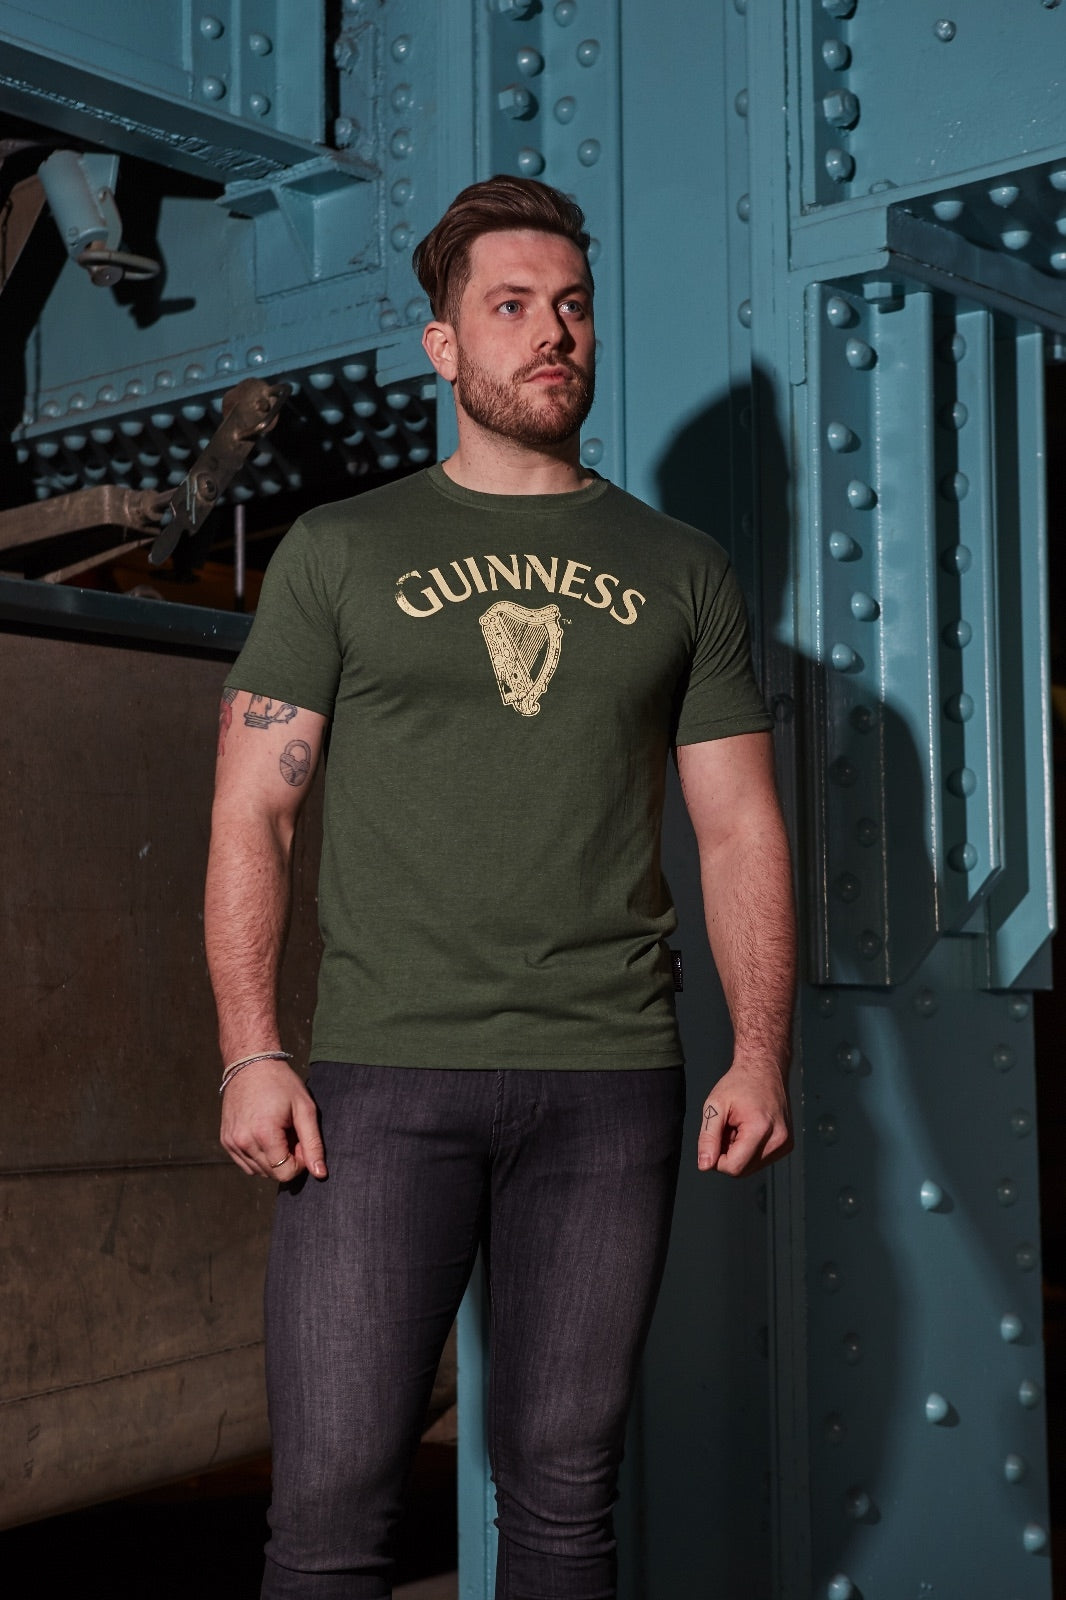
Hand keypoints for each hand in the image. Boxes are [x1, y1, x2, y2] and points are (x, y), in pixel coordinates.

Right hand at [220, 1059, 327, 1181]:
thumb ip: (313, 1144)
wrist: (250, 1064)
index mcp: (263, 1134)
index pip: (285, 1173)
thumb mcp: (305, 1109)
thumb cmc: (281, 1084)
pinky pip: (246, 1164)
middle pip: (272, 1174)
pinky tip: (264, 1135)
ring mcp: (231, 1143)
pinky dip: (258, 1156)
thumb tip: (320, 1174)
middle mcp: (243, 1142)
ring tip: (277, 1132)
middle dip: (287, 1159)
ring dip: (272, 1159)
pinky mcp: (226, 1141)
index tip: (301, 1139)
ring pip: (259, 1172)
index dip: (300, 1161)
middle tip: (290, 1132)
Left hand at [696, 1058, 791, 1176]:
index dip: (717, 1158)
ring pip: (750, 1168)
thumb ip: (707, 1137)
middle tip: (728, 1128)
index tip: (716, 1137)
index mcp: (761, 1129)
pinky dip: (750, 1150)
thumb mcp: (715, 1106)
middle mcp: (778, 1140)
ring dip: (739, 1152)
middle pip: (742, 1170)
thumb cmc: (740, 1083)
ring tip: (739, 1127)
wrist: (765, 1069)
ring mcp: (785, 1144)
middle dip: (728, 1154)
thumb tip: (705, 1165)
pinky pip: (760, 1160)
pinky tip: (749, 1129)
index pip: (733, 1167)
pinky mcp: (787, 1145)